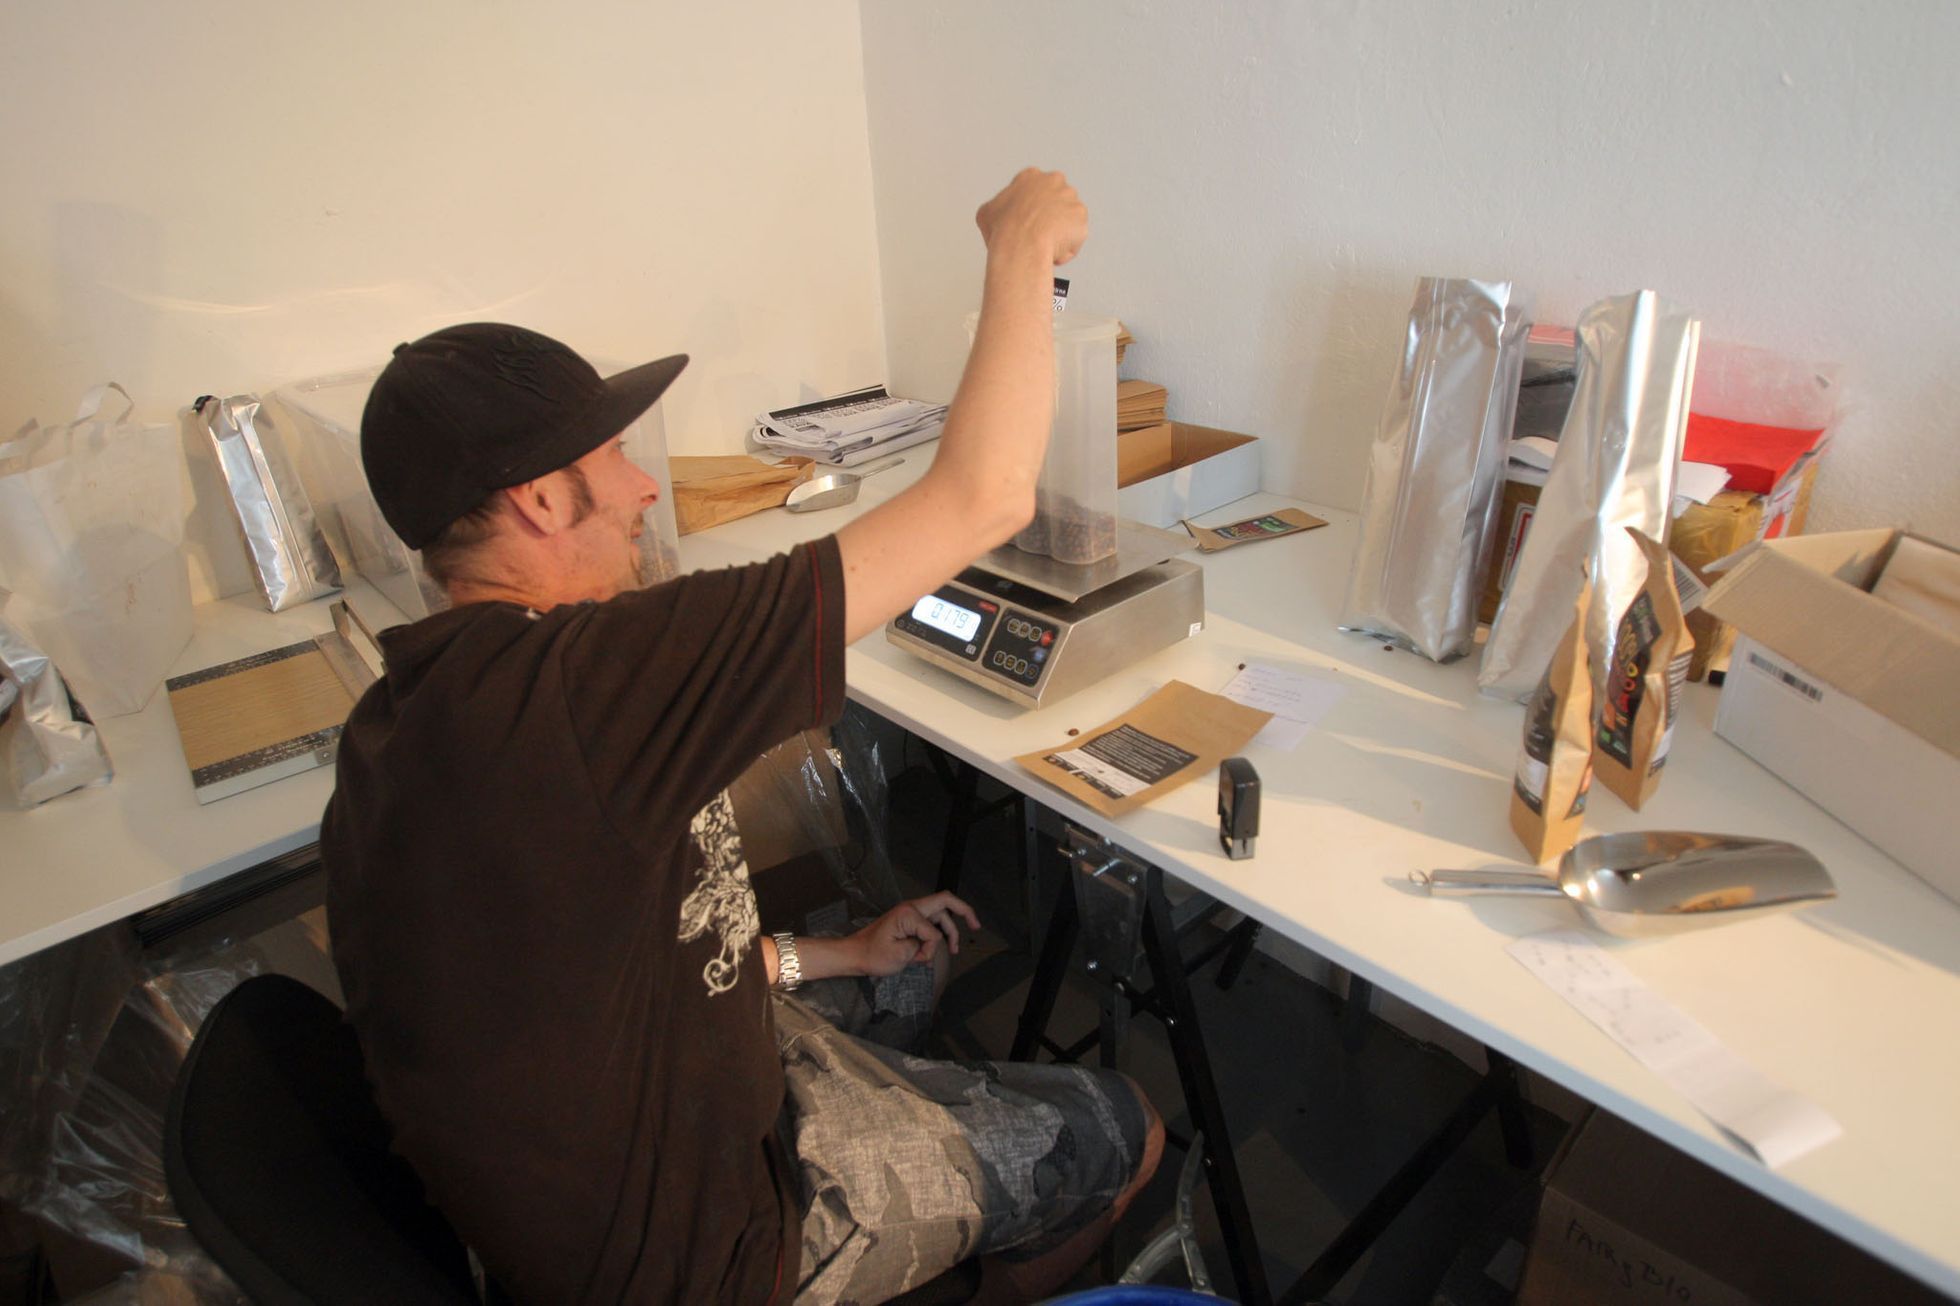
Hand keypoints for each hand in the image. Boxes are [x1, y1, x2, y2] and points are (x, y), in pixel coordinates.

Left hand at [850, 891, 983, 976]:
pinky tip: (938, 948)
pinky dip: (937, 934)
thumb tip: (932, 943)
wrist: (854, 955)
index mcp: (908, 913)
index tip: (920, 959)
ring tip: (955, 950)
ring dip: (949, 931)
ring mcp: (909, 914)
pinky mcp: (907, 921)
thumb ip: (923, 946)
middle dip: (963, 912)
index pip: (934, 930)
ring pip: (939, 915)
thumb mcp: (900, 954)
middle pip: (945, 903)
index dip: (933, 947)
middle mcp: (911, 908)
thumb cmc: (872, 955)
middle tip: (977, 926)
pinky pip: (930, 923)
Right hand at [975, 168, 1087, 266]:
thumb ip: (998, 208)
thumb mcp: (987, 213)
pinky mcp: (1081, 217)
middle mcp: (1054, 181)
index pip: (1036, 192)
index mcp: (1030, 177)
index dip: (1031, 209)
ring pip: (1067, 221)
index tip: (1027, 220)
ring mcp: (1070, 198)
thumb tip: (998, 215)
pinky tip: (1052, 253)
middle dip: (1050, 218)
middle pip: (1055, 202)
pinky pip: (1075, 238)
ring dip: (1058, 234)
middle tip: (1037, 235)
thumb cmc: (1004, 230)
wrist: (1022, 244)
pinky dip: (1066, 248)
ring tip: (1043, 247)